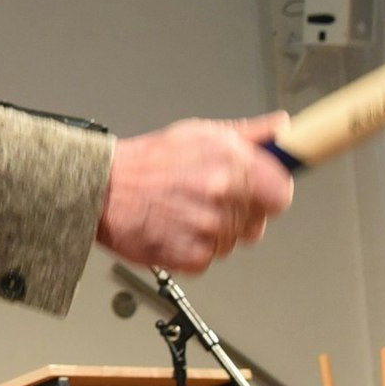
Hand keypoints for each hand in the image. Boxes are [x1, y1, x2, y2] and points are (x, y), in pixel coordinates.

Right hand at [96, 113, 294, 273]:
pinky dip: (196, 249)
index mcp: (231, 162)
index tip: (262, 191)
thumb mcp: (199, 133)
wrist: (103, 190)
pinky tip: (178, 228)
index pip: (281, 192)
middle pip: (259, 221)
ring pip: (235, 241)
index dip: (270, 192)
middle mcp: (223, 195)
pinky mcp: (193, 257)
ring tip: (188, 211)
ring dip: (218, 231)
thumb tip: (280, 127)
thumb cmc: (147, 162)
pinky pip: (211, 258)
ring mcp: (210, 229)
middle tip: (211, 198)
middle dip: (241, 211)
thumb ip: (248, 134)